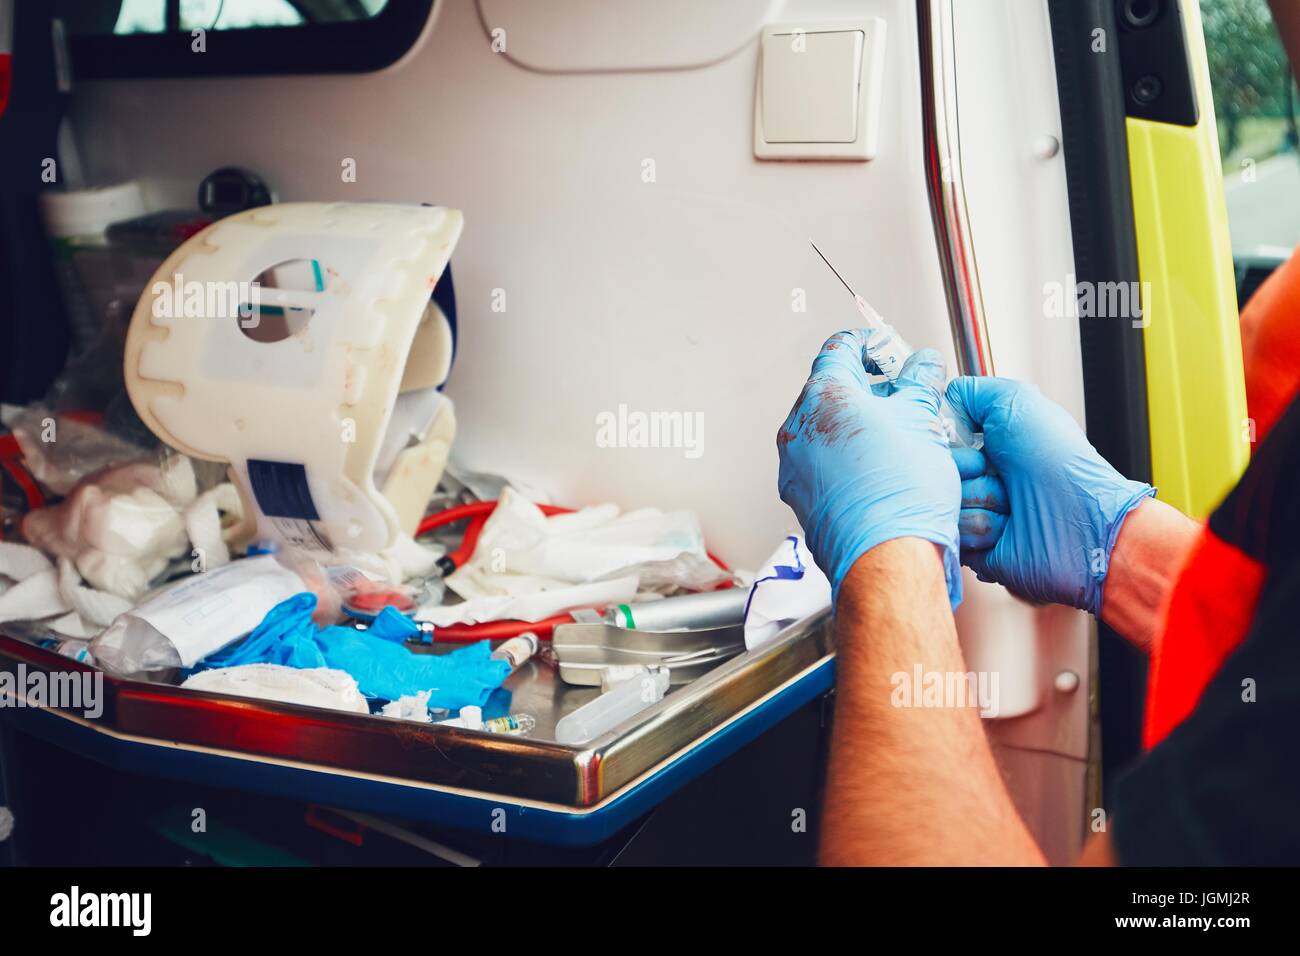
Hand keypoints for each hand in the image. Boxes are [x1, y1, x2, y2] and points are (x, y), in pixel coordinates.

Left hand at [777, 331, 961, 606]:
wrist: (887, 557)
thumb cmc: (900, 493)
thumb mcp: (923, 418)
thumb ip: (920, 381)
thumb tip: (923, 366)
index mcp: (823, 396)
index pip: (839, 349)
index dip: (869, 343)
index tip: (886, 349)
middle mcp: (798, 430)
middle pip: (831, 392)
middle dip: (869, 390)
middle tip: (902, 397)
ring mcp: (795, 467)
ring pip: (827, 432)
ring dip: (860, 428)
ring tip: (899, 439)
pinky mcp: (802, 499)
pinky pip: (825, 467)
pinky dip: (849, 461)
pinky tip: (882, 471)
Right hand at [945, 376, 1154, 614]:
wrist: (1081, 522)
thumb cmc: (1058, 463)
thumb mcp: (1016, 401)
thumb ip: (972, 391)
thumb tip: (944, 398)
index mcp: (987, 444)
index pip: (935, 437)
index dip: (943, 437)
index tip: (960, 437)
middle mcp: (981, 476)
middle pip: (933, 470)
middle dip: (961, 469)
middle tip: (992, 469)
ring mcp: (977, 510)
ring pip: (942, 503)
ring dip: (976, 500)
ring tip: (1010, 503)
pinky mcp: (975, 546)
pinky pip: (953, 534)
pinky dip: (979, 529)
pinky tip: (1006, 526)